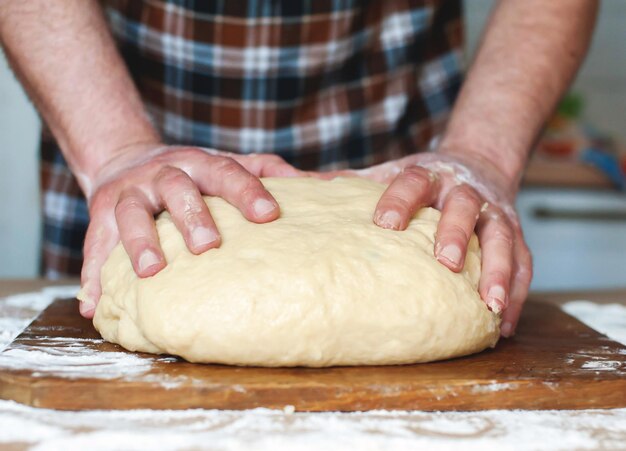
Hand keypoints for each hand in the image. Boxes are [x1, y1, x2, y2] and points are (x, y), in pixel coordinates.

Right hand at [78, 144, 302, 317]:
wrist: (128, 159)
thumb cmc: (193, 174)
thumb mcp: (227, 165)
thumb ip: (269, 172)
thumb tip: (330, 181)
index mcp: (200, 164)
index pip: (227, 172)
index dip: (247, 192)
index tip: (269, 215)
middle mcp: (163, 174)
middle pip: (177, 189)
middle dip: (192, 216)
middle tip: (209, 246)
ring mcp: (129, 194)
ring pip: (131, 214)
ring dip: (138, 243)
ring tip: (151, 272)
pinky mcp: (99, 216)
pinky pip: (93, 245)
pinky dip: (93, 274)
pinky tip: (95, 304)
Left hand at [325, 152, 531, 336]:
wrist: (474, 163)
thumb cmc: (419, 180)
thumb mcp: (385, 175)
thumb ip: (348, 184)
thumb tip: (292, 185)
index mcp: (427, 174)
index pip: (413, 180)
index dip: (400, 199)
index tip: (384, 224)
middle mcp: (464, 189)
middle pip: (464, 206)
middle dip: (457, 233)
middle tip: (445, 263)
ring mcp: (494, 211)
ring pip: (503, 236)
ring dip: (499, 270)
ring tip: (490, 306)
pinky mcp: (515, 231)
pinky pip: (524, 261)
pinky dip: (518, 291)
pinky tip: (505, 323)